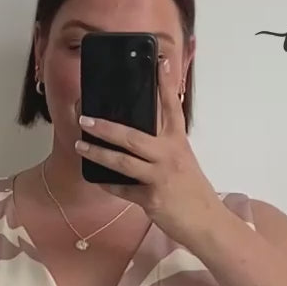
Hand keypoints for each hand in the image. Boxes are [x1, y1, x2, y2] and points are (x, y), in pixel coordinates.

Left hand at [74, 56, 220, 244]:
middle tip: (85, 118)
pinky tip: (97, 179)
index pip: (172, 108)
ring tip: (80, 146)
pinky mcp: (152, 199)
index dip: (165, 85)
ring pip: (123, 162)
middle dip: (106, 127)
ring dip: (99, 153)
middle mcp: (169, 155)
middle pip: (133, 136)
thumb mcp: (183, 162)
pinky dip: (109, 185)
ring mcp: (160, 177)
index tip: (160, 62)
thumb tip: (138, 141)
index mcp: (178, 143)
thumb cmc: (193, 193)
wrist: (207, 223)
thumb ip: (164, 149)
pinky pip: (124, 190)